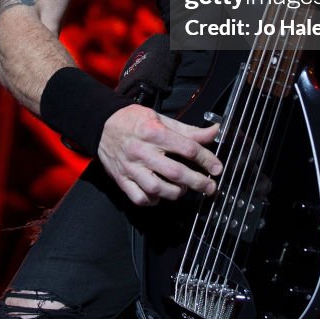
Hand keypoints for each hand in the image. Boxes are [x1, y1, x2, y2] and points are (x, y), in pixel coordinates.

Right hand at [98, 103, 221, 206]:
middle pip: (175, 172)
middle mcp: (143, 151)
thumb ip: (188, 129)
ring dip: (176, 192)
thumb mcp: (161, 118)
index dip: (206, 159)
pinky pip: (140, 198)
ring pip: (158, 189)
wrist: (102, 124)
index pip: (187, 148)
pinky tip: (161, 194)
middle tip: (210, 187)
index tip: (217, 167)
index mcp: (155, 132)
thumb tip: (214, 131)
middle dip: (198, 182)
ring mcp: (131, 167)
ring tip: (183, 188)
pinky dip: (153, 200)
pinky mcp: (122, 179)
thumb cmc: (133, 120)